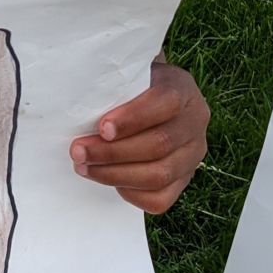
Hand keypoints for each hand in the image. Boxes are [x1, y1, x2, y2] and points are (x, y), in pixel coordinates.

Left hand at [70, 61, 210, 214]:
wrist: (149, 98)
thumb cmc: (130, 86)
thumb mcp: (127, 74)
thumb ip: (114, 83)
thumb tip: (76, 96)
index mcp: (182, 89)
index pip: (166, 103)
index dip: (133, 118)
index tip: (102, 128)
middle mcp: (195, 122)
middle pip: (159, 144)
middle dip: (112, 152)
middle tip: (78, 151)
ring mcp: (193, 154)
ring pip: (159, 175)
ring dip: (114, 174)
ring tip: (84, 167)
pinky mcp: (185, 179)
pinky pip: (161, 198)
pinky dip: (131, 194)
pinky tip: (109, 180)